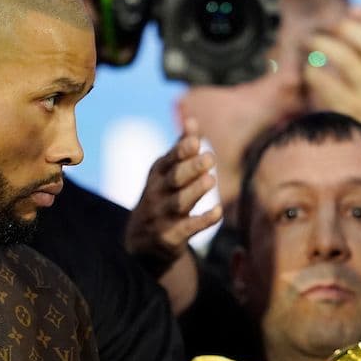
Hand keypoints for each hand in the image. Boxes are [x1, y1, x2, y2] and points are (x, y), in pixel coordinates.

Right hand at [124, 117, 222, 277]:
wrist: (141, 241)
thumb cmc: (161, 197)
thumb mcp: (165, 173)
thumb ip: (180, 149)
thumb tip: (192, 120)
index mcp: (157, 175)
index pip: (168, 161)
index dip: (181, 151)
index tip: (196, 140)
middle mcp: (156, 194)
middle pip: (173, 179)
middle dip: (190, 168)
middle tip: (210, 158)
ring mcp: (161, 216)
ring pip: (179, 203)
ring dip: (195, 191)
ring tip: (211, 180)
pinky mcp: (170, 237)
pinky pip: (188, 228)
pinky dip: (203, 220)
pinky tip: (218, 211)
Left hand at [304, 6, 360, 143]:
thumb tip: (332, 27)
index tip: (352, 9)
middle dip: (344, 27)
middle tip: (324, 28)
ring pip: (348, 61)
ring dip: (322, 45)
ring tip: (309, 43)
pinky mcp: (345, 115)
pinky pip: (326, 84)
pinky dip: (312, 72)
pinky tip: (308, 73)